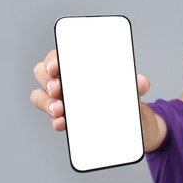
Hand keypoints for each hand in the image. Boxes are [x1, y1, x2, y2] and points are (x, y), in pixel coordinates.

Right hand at [30, 50, 149, 130]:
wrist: (135, 126)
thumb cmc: (126, 99)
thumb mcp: (133, 90)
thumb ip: (137, 85)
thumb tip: (141, 82)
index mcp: (80, 68)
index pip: (59, 56)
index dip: (53, 58)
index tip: (56, 66)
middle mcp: (67, 82)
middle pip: (44, 74)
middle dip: (47, 80)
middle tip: (58, 89)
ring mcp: (64, 101)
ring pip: (41, 97)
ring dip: (46, 102)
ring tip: (59, 109)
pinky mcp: (66, 120)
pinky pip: (53, 119)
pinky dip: (55, 121)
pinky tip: (61, 123)